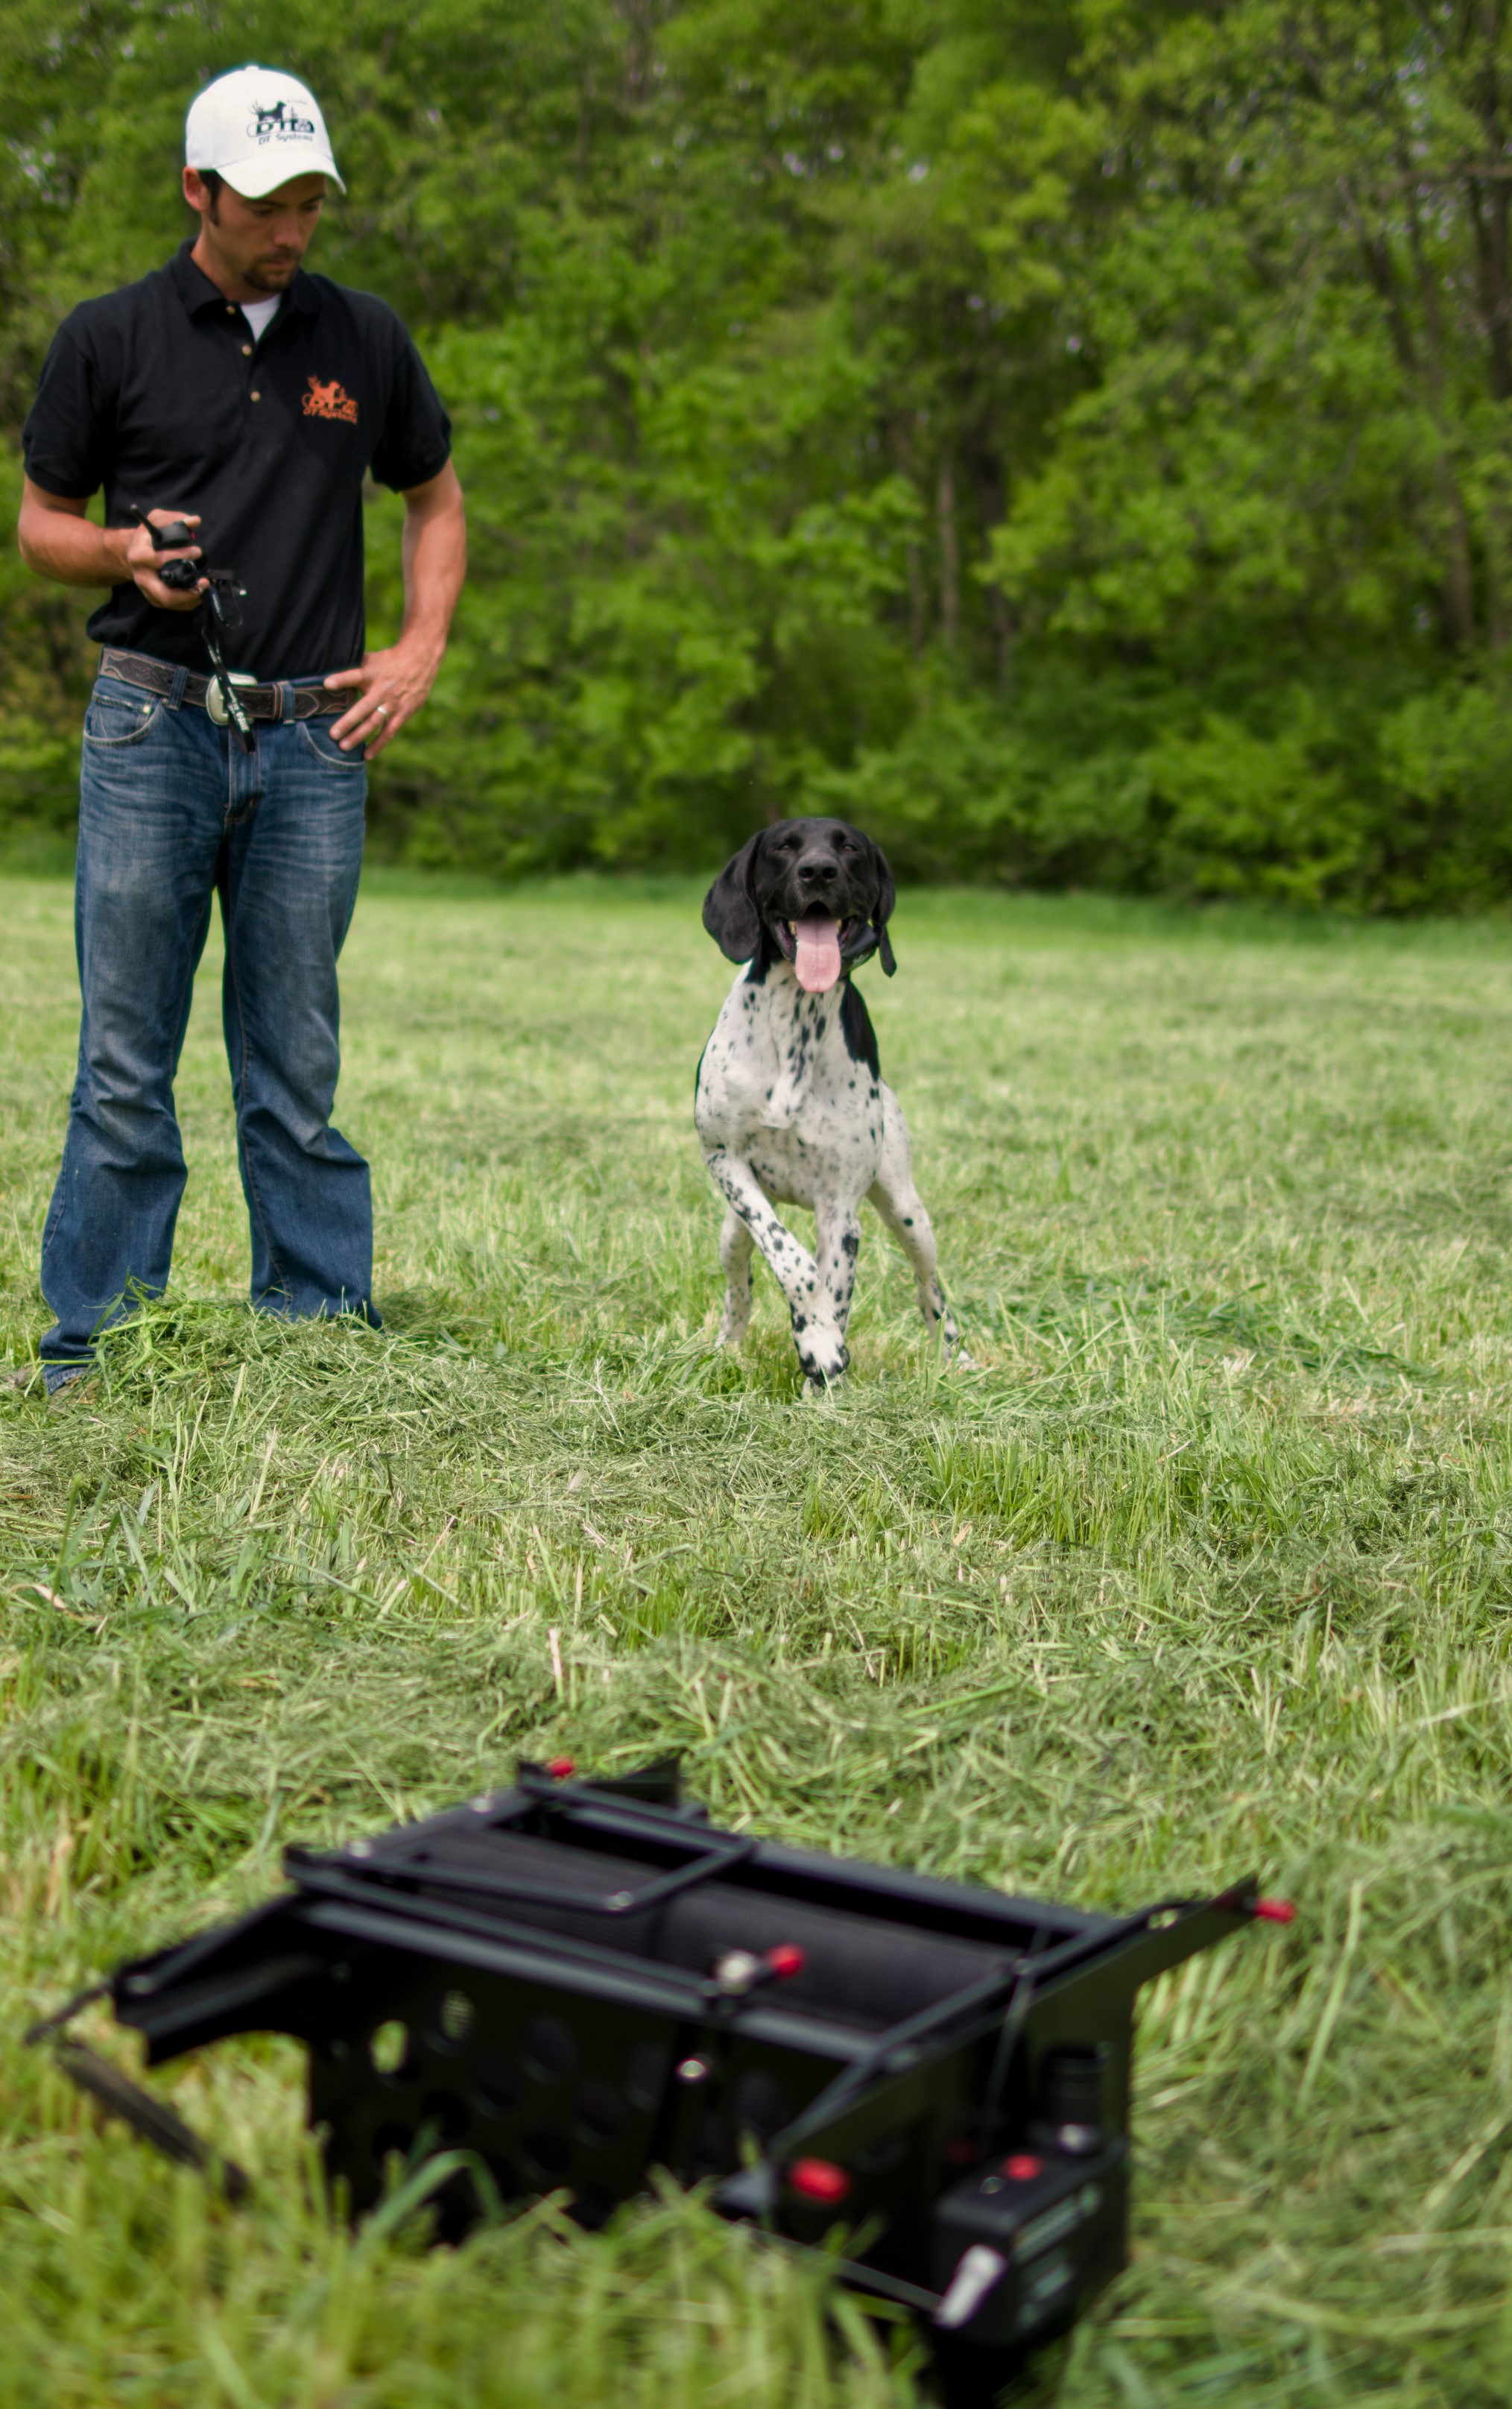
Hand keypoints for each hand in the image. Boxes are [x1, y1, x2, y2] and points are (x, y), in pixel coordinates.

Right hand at [120, 509, 205, 611]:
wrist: (132, 552)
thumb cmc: (148, 535)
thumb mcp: (157, 520)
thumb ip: (175, 519)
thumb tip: (195, 521)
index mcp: (139, 555)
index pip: (159, 560)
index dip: (179, 556)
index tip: (197, 551)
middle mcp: (141, 576)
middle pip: (163, 593)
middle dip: (187, 592)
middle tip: (205, 582)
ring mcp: (146, 589)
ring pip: (168, 602)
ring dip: (189, 599)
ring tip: (204, 588)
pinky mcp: (153, 597)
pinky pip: (171, 606)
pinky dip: (187, 602)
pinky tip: (198, 593)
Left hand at [324, 640, 441, 756]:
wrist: (420, 661)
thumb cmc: (389, 661)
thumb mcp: (372, 659)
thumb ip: (353, 667)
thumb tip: (328, 673)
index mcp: (372, 674)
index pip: (355, 676)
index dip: (342, 680)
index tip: (326, 684)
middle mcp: (382, 690)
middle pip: (363, 707)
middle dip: (348, 722)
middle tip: (332, 734)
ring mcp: (393, 703)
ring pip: (374, 722)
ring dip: (359, 735)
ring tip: (343, 747)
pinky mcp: (403, 713)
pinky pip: (389, 731)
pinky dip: (378, 744)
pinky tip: (367, 755)